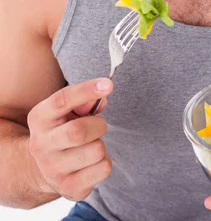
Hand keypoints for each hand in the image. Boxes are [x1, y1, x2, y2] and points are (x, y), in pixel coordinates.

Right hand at [27, 78, 113, 200]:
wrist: (44, 167)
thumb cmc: (62, 130)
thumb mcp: (66, 111)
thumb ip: (83, 101)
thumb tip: (101, 97)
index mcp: (39, 118)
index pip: (62, 100)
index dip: (87, 90)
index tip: (108, 84)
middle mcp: (41, 145)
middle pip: (79, 131)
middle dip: (98, 125)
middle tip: (98, 125)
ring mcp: (52, 170)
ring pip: (96, 150)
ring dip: (101, 144)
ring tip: (91, 145)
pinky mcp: (68, 188)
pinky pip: (103, 168)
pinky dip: (104, 161)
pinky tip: (91, 161)